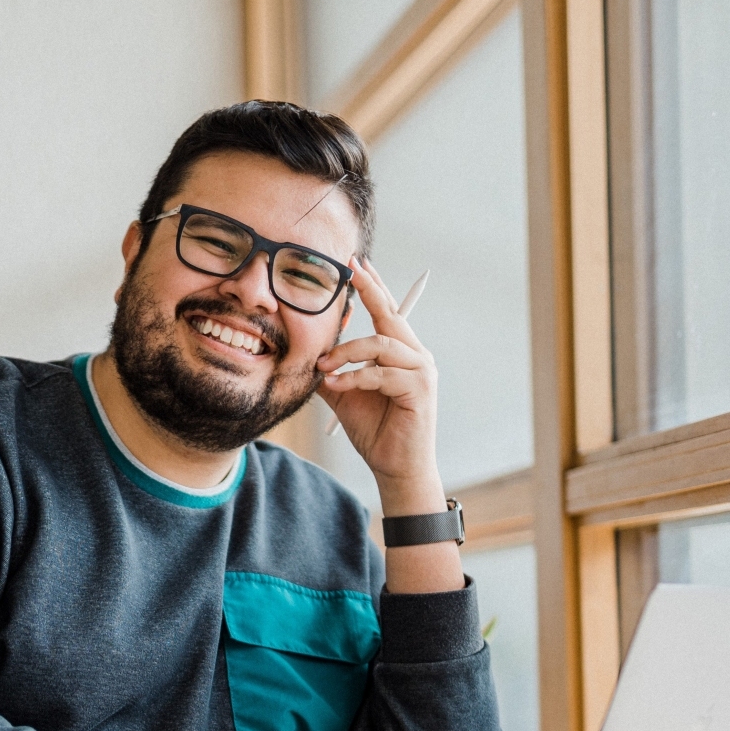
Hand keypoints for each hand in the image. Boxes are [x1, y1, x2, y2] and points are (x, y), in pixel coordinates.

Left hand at [315, 259, 442, 514]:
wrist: (394, 467)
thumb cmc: (374, 430)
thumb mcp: (343, 394)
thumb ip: (330, 369)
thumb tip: (307, 350)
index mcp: (401, 352)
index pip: (386, 312)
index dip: (371, 287)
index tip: (355, 262)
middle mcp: (417, 356)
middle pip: (390, 315)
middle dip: (370, 289)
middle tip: (350, 269)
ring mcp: (422, 371)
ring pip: (381, 344)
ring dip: (347, 353)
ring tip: (323, 366)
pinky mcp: (419, 389)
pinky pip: (381, 373)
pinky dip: (354, 377)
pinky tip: (335, 384)